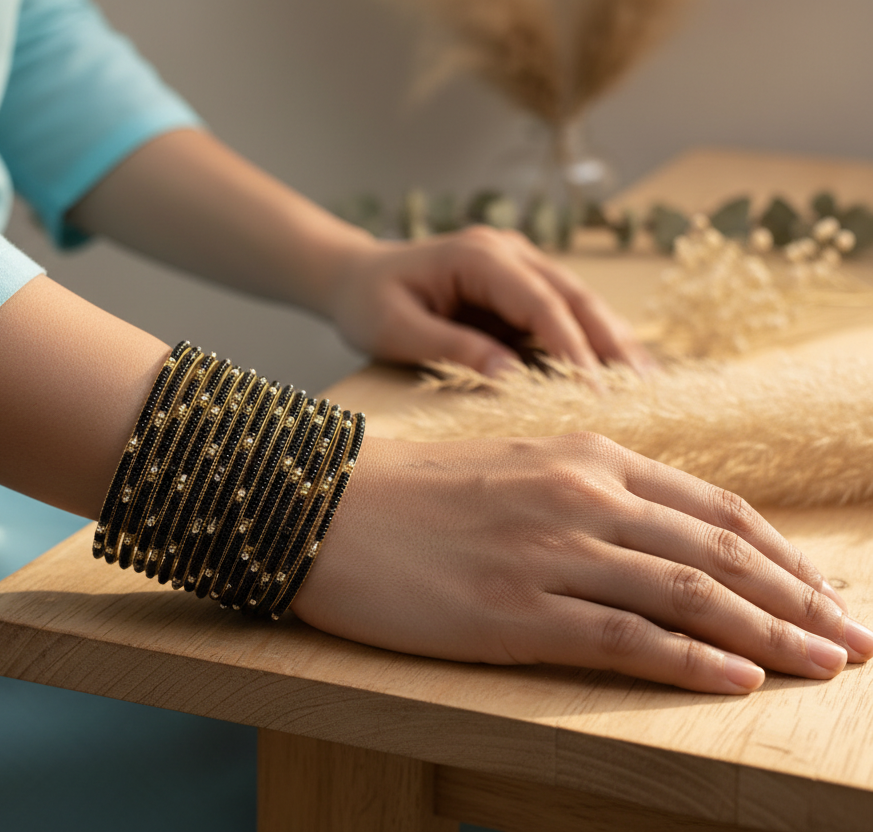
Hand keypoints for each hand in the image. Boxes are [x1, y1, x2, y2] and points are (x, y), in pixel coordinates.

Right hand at [292, 433, 871, 693]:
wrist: (320, 505)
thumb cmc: (409, 493)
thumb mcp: (511, 468)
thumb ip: (584, 491)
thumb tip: (650, 536)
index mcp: (584, 456)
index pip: (712, 508)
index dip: (781, 554)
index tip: (825, 590)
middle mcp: (582, 495)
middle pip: (719, 552)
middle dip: (802, 599)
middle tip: (859, 639)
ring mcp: (551, 551)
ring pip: (689, 594)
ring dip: (771, 634)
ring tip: (826, 665)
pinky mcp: (516, 608)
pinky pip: (626, 637)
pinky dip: (692, 660)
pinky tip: (737, 680)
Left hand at [326, 226, 654, 375]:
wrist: (354, 276)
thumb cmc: (367, 302)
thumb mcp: (396, 330)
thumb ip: (452, 348)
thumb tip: (510, 376)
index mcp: (479, 255)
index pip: (541, 303)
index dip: (573, 348)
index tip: (596, 393)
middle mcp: (509, 252)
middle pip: (575, 297)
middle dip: (612, 345)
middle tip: (645, 393)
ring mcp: (519, 264)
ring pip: (581, 302)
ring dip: (614, 342)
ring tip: (649, 387)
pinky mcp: (521, 286)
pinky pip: (566, 313)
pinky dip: (594, 341)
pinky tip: (622, 373)